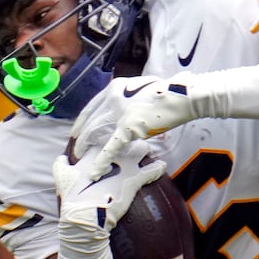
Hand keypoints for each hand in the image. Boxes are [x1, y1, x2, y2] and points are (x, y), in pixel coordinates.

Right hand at [53, 141, 164, 233]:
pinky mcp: (134, 180)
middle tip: (135, 136)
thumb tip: (62, 157)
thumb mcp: (61, 177)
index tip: (116, 129)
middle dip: (131, 135)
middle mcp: (111, 154)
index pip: (105, 133)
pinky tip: (162, 165)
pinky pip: (151, 171)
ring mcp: (123, 166)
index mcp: (94, 151)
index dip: (111, 132)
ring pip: (141, 149)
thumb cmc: (72, 196)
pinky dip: (157, 168)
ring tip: (147, 149)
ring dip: (144, 150)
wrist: (84, 216)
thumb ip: (61, 164)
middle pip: (126, 136)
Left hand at [85, 75, 199, 170]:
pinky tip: (95, 171)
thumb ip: (129, 97)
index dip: (83, 120)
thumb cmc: (168, 93)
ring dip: (86, 144)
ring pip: (96, 131)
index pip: (92, 105)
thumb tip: (125, 109)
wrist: (181, 97)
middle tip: (76, 147)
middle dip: (82, 134)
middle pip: (91, 119)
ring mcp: (120, 111)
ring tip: (80, 156)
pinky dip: (102, 160)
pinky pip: (112, 146)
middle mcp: (113, 96)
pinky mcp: (129, 126)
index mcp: (116, 87)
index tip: (77, 130)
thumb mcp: (143, 88)